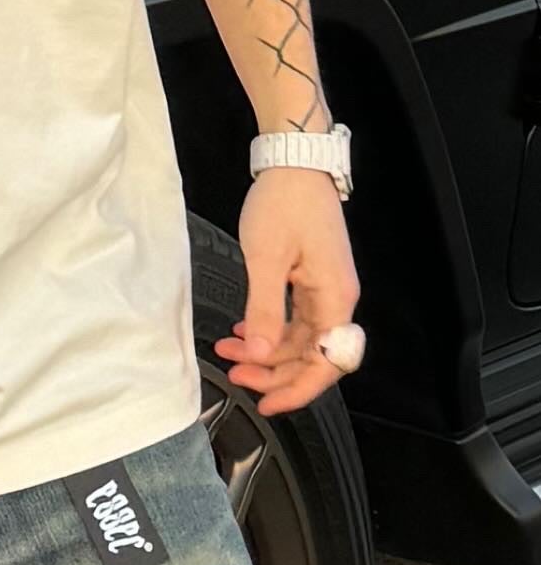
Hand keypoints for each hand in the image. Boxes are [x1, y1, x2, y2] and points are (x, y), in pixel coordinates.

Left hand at [213, 167, 361, 417]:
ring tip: (227, 350)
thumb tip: (258, 352)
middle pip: (311, 359)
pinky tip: (242, 332)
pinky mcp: (311, 282)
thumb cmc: (285, 201)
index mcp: (335, 298)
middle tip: (234, 374)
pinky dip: (267, 332)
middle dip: (271, 373)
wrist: (294, 160)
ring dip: (264, 353)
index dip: (298, 390)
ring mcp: (325, 291)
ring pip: (298, 343)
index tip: (267, 404)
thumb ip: (264, 311)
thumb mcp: (267, 259)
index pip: (326, 364)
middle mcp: (336, 299)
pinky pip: (293, 322)